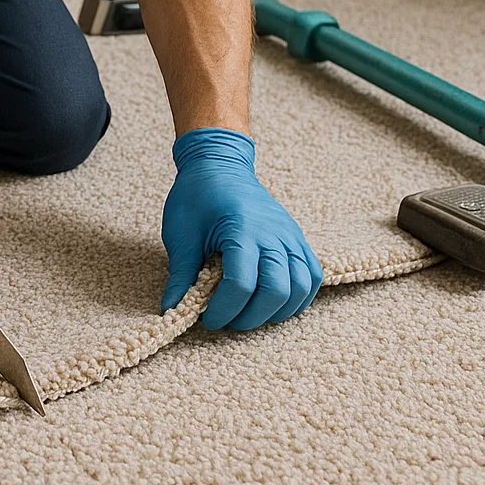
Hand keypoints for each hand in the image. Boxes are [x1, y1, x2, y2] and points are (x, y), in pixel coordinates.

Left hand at [160, 127, 322, 330]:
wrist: (219, 164)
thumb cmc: (197, 196)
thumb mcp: (181, 233)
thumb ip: (181, 275)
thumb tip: (171, 310)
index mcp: (241, 229)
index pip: (241, 284)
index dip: (223, 310)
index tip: (207, 319)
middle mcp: (273, 233)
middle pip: (276, 291)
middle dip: (250, 317)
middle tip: (227, 320)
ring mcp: (290, 235)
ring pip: (301, 287)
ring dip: (277, 311)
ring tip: (250, 313)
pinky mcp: (297, 238)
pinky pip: (313, 275)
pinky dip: (299, 297)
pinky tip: (276, 304)